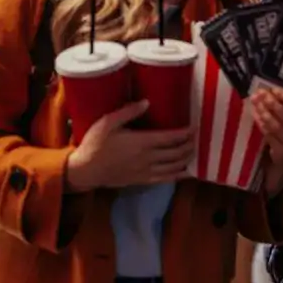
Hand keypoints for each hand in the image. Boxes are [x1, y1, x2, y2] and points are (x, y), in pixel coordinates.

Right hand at [65, 101, 195, 190]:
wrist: (86, 171)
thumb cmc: (95, 144)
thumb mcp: (108, 122)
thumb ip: (128, 112)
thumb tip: (147, 101)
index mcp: (141, 142)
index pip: (171, 137)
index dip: (186, 133)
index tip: (194, 127)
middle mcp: (148, 158)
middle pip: (177, 152)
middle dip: (190, 145)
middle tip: (197, 138)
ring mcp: (146, 171)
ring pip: (174, 166)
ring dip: (187, 159)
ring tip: (194, 151)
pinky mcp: (143, 181)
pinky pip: (166, 179)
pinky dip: (179, 175)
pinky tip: (186, 172)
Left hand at [250, 86, 282, 160]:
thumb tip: (264, 91)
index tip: (274, 90)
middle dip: (274, 105)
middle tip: (261, 95)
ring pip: (278, 128)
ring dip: (265, 113)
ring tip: (256, 104)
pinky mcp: (282, 152)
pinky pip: (270, 136)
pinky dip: (262, 124)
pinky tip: (257, 115)